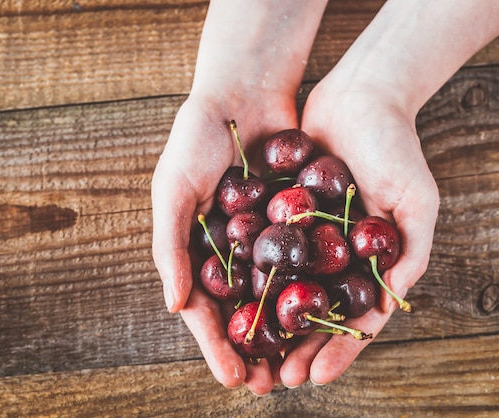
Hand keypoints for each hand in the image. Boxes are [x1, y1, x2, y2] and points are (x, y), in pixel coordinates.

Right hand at [151, 89, 298, 394]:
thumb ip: (170, 247)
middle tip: (269, 386)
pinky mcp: (298, 221)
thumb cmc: (198, 139)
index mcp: (199, 250)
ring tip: (299, 366)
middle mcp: (233, 251)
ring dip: (287, 332)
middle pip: (245, 311)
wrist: (246, 92)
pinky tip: (328, 316)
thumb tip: (176, 307)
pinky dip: (315, 289)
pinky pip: (307, 261)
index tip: (234, 378)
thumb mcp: (173, 189)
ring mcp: (267, 239)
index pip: (206, 309)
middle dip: (255, 350)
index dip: (217, 346)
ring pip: (279, 295)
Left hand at [279, 78, 439, 386]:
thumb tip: (389, 307)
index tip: (314, 377)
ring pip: (287, 289)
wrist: (360, 94)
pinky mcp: (282, 213)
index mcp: (370, 262)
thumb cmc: (396, 147)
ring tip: (251, 354)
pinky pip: (266, 250)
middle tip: (275, 380)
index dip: (337, 350)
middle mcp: (338, 255)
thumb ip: (409, 252)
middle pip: (316, 312)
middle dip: (298, 347)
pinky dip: (253, 277)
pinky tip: (233, 303)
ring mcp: (309, 236)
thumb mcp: (417, 200)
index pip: (354, 318)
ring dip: (271, 323)